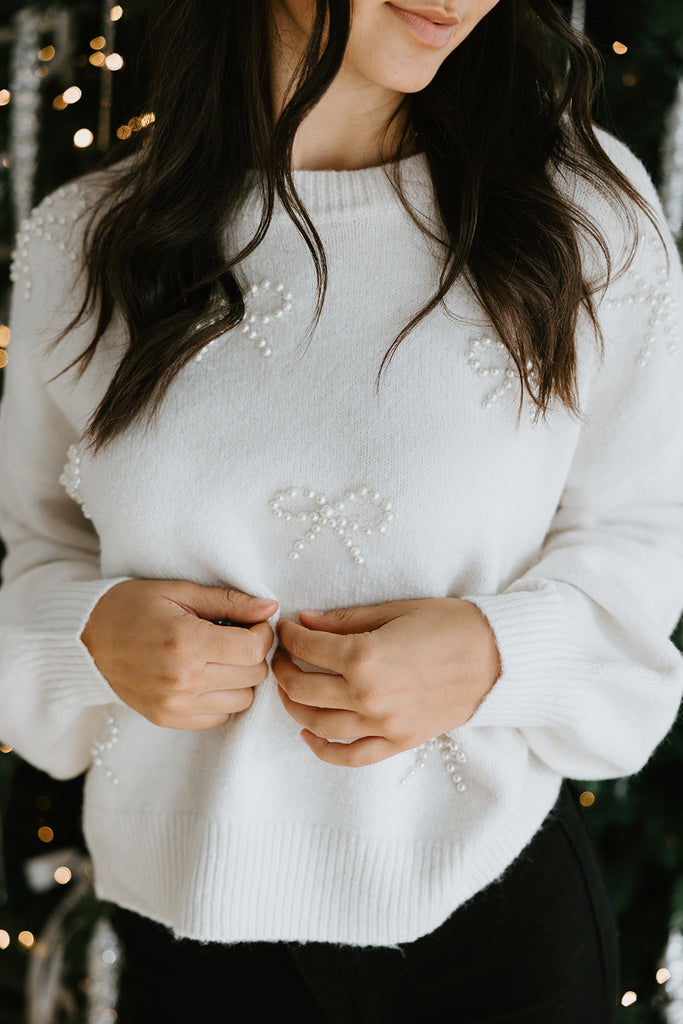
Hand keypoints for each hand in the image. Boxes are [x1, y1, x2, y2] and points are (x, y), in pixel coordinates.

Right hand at [81, 580, 277, 728]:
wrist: (86, 639)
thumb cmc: (133, 607)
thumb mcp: (180, 591)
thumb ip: (229, 601)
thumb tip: (269, 607)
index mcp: (187, 642)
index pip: (254, 650)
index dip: (261, 633)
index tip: (250, 622)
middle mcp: (183, 680)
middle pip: (253, 675)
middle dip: (252, 654)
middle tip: (234, 636)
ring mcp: (175, 705)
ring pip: (243, 700)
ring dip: (240, 678)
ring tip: (218, 657)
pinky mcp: (168, 719)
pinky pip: (220, 717)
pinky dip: (222, 697)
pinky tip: (205, 676)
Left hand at [272, 598, 500, 766]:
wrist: (499, 657)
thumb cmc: (450, 624)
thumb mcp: (394, 611)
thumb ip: (345, 620)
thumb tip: (304, 621)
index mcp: (365, 656)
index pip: (306, 648)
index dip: (288, 635)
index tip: (286, 628)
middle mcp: (368, 695)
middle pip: (302, 688)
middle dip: (283, 668)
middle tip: (282, 655)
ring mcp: (383, 724)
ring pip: (317, 724)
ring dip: (293, 706)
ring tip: (290, 689)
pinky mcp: (399, 742)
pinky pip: (350, 756)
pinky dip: (323, 750)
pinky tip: (309, 735)